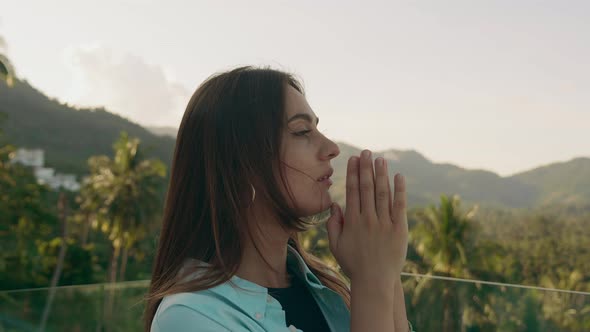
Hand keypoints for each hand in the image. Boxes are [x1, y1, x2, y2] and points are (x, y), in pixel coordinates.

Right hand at [326, 150, 408, 282]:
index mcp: (352, 221)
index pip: (352, 191)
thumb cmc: (353, 264)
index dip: (352, 173)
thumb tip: (335, 205)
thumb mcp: (336, 246)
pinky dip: (399, 190)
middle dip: (366, 168)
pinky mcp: (399, 229)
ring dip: (381, 174)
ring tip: (380, 159)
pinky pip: (399, 206)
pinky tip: (398, 176)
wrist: (375, 281)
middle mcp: (368, 219)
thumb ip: (333, 225)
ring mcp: (384, 223)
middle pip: (366, 187)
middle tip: (366, 152)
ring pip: (382, 193)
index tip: (353, 159)